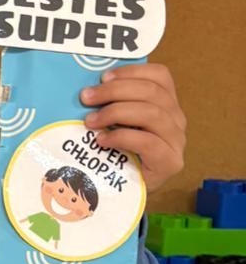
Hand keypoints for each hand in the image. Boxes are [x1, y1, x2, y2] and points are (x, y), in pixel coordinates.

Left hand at [80, 62, 185, 191]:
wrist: (126, 191)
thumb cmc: (118, 153)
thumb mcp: (117, 123)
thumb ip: (114, 103)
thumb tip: (89, 89)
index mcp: (167, 104)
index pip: (160, 76)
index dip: (132, 72)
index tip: (103, 77)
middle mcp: (176, 120)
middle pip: (152, 92)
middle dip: (114, 91)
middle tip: (86, 97)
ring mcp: (176, 141)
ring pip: (152, 113)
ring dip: (115, 112)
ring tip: (90, 121)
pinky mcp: (170, 162)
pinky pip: (148, 142)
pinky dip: (121, 137)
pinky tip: (101, 140)